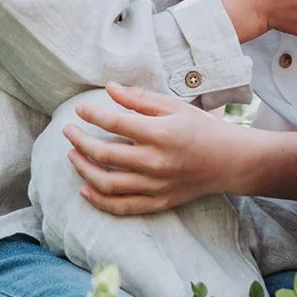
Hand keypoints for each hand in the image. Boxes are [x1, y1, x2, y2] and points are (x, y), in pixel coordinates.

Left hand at [63, 82, 237, 214]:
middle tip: (68, 131)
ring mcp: (155, 186)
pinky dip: (99, 201)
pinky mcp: (157, 202)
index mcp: (160, 134)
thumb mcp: (174, 107)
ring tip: (72, 155)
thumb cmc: (201, 129)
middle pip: (105, 155)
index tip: (79, 109)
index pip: (116, 123)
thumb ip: (140, 99)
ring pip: (107, 184)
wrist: (229, 161)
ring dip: (83, 169)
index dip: (93, 115)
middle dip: (80, 142)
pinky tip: (84, 189)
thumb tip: (110, 88)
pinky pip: (121, 207)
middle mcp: (155, 162)